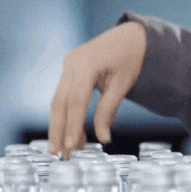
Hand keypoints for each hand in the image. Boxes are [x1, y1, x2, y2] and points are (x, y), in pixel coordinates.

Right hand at [48, 21, 146, 156]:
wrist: (132, 36)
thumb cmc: (131, 58)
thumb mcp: (123, 84)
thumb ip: (109, 110)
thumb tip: (103, 139)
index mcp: (86, 64)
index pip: (76, 101)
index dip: (73, 125)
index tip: (71, 146)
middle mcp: (72, 63)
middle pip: (60, 102)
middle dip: (58, 130)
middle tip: (59, 155)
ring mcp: (68, 64)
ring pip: (59, 101)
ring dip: (61, 126)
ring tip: (65, 149)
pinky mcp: (70, 69)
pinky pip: (65, 95)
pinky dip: (68, 114)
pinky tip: (73, 133)